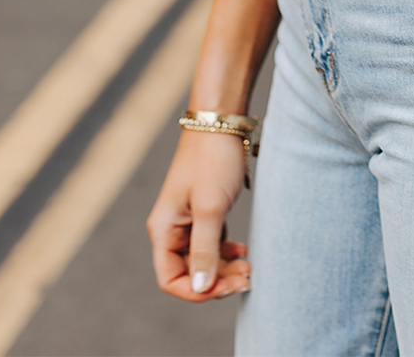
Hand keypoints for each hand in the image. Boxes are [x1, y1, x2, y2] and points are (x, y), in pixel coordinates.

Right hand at [146, 130, 252, 300]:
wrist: (221, 123)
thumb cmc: (213, 161)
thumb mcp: (210, 208)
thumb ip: (204, 250)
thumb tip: (200, 288)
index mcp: (164, 230)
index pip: (171, 279)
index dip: (197, 292)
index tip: (228, 286)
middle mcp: (172, 229)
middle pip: (189, 274)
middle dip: (217, 281)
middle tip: (247, 277)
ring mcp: (188, 222)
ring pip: (203, 261)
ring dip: (225, 268)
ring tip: (249, 267)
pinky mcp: (204, 213)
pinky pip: (212, 245)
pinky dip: (227, 252)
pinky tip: (243, 251)